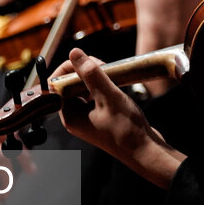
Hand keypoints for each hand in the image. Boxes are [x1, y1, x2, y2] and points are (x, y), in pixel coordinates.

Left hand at [58, 47, 184, 188]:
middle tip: (105, 67)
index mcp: (70, 115)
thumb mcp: (108, 97)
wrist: (145, 151)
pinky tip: (117, 85)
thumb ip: (90, 74)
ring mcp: (88, 119)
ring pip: (85, 89)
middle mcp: (75, 118)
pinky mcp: (100, 118)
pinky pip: (96, 96)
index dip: (70, 68)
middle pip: (71, 84)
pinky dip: (105, 87)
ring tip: (113, 76)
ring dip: (97, 78)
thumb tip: (74, 53)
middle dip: (86, 71)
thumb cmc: (126, 129)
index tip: (88, 62)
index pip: (58, 84)